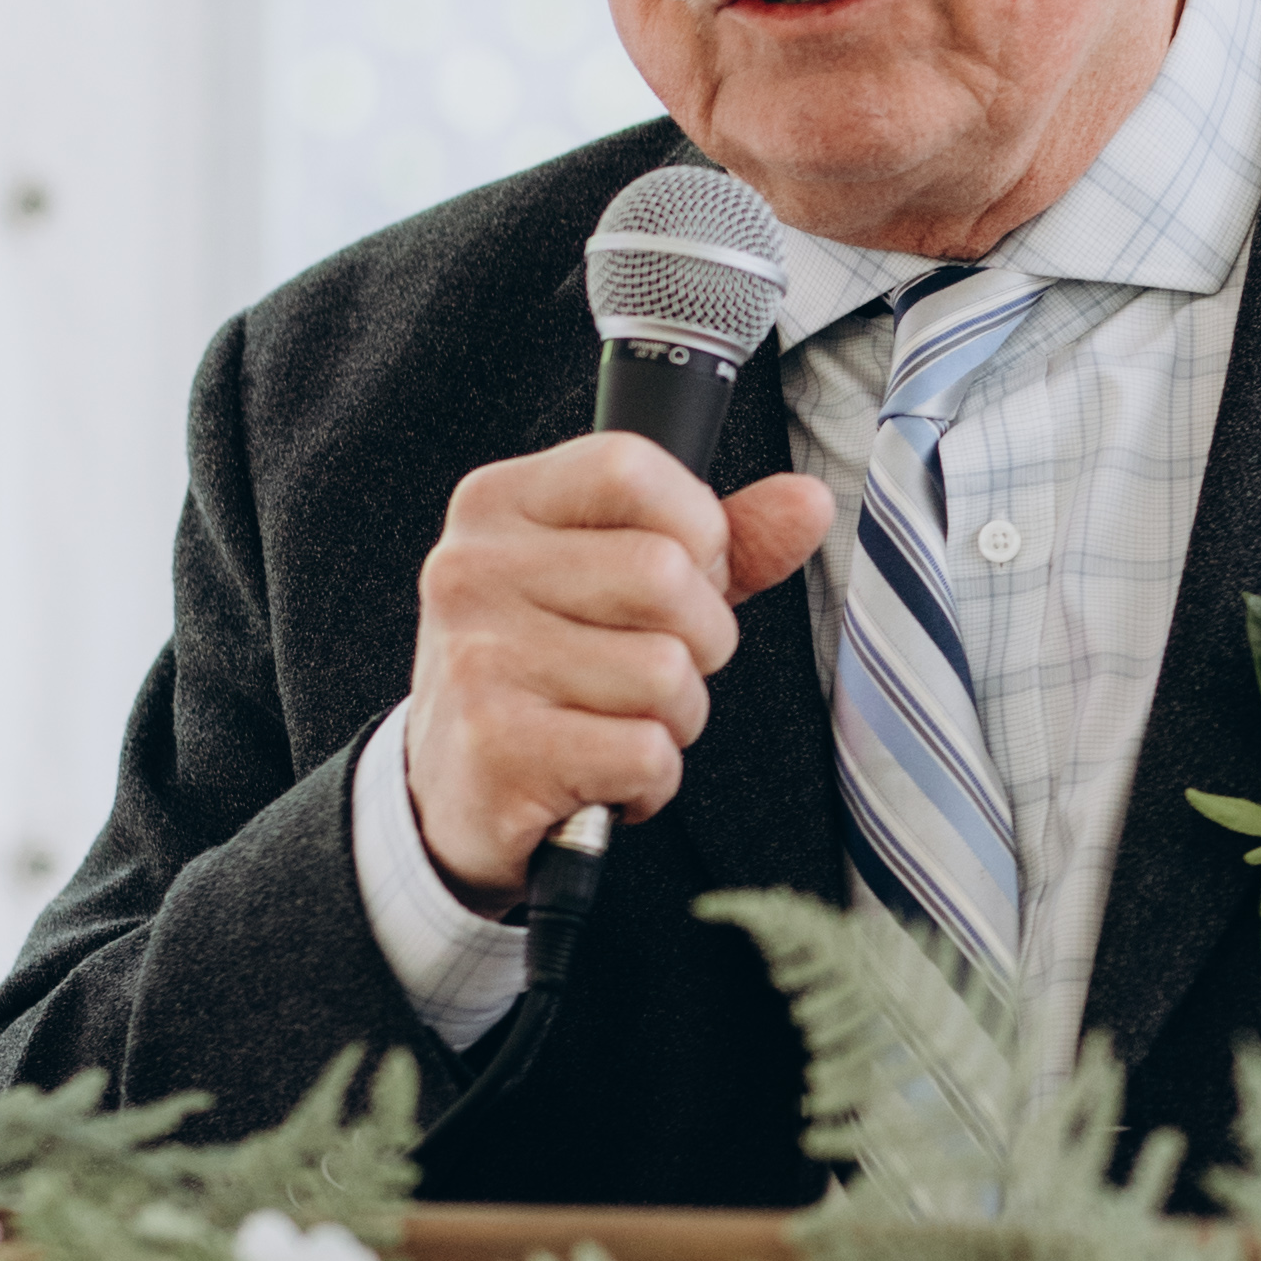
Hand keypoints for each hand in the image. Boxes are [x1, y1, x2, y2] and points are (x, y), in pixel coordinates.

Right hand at [402, 437, 834, 898]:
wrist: (451, 794)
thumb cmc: (548, 672)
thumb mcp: (617, 584)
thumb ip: (719, 540)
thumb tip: (808, 502)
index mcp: (499, 505)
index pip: (630, 466)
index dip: (693, 526)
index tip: (682, 576)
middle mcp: (472, 570)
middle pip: (665, 573)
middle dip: (701, 638)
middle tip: (653, 670)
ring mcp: (478, 658)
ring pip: (666, 671)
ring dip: (676, 718)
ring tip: (619, 724)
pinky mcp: (495, 748)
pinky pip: (646, 752)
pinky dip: (652, 780)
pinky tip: (604, 776)